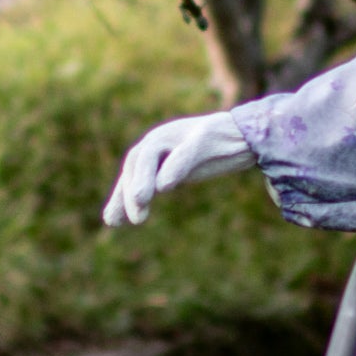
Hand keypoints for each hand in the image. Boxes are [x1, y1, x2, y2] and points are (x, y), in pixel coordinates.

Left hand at [102, 110, 255, 226]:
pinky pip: (185, 151)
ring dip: (143, 178)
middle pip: (136, 160)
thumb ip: (148, 189)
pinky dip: (173, 168)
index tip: (113, 221)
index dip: (119, 195)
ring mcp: (181, 134)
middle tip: (133, 219)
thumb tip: (119, 217)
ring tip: (140, 200)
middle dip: (129, 189)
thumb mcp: (173, 173)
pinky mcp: (203, 135)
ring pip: (152, 153)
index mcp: (153, 147)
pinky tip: (165, 186)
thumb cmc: (204, 155)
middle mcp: (162, 137)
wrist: (242, 133)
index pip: (130, 171)